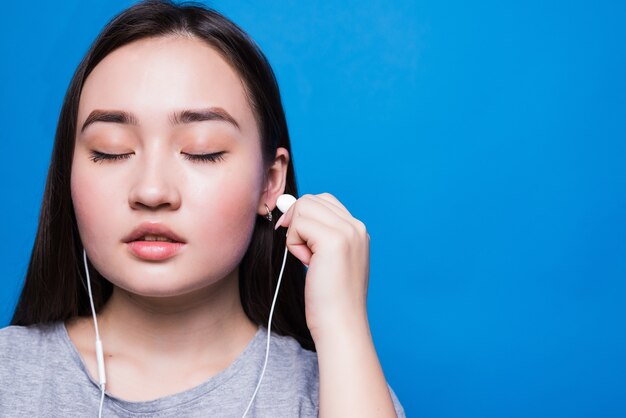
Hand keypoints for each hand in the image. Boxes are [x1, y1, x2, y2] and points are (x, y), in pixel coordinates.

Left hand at [274, 193, 370, 342]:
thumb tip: (289, 209)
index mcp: (358, 231)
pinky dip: (294, 242)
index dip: (303, 217)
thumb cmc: (330, 299)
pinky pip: (299, 223)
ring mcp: (348, 232)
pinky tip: (307, 263)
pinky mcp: (335, 240)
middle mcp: (356, 227)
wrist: (340, 324)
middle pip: (312, 199)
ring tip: (307, 259)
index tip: (299, 242)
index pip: (323, 202)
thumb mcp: (327, 260)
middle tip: (301, 252)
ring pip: (304, 207)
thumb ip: (316, 234)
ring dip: (295, 233)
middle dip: (297, 222)